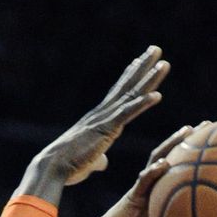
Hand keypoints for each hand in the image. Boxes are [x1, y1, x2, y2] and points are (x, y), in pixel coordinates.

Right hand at [16, 46, 168, 203]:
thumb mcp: (89, 162)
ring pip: (131, 95)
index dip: (130, 77)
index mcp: (98, 120)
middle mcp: (102, 114)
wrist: (53, 167)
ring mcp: (105, 119)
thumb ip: (98, 160)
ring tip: (163, 62)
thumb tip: (103, 163)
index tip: (139, 62)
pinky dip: (142, 104)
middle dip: (143, 67)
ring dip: (149, 79)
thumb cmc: (67, 167)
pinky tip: (157, 95)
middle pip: (127, 87)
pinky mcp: (106, 130)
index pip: (118, 95)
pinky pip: (128, 114)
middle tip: (156, 49)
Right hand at [88, 124, 199, 216]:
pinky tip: (163, 164)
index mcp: (161, 195)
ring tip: (188, 130)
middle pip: (173, 155)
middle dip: (190, 139)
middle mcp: (153, 187)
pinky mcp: (130, 197)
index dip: (197, 155)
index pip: (181, 169)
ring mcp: (141, 189)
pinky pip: (142, 182)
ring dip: (172, 144)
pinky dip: (152, 172)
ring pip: (157, 159)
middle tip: (210, 125)